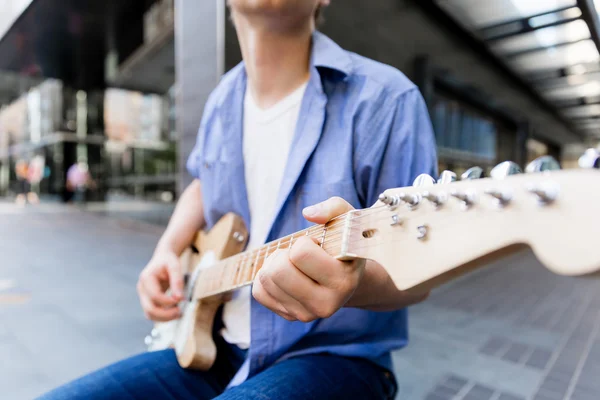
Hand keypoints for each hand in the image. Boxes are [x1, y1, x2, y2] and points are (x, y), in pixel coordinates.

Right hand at [137, 249, 183, 321]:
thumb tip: (179, 298)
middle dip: (165, 314)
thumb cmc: (168, 261)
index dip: (168, 301)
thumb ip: (177, 281)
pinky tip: (174, 312)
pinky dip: (163, 316)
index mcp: (146, 278)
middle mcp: (142, 289)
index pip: (155, 296)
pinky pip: (152, 313)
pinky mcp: (147, 300)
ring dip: (164, 318)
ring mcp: (143, 296)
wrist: (162, 258)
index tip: (181, 299)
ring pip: (149, 314)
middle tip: (180, 312)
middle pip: (149, 309)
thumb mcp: (175, 266)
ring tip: (178, 313)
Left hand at [252, 197, 363, 321]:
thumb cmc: (344, 245)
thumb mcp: (347, 221)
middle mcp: (326, 305)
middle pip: (278, 271)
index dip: (305, 242)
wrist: (349, 278)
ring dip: (275, 263)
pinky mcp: (289, 316)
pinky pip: (258, 292)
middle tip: (299, 254)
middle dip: (284, 254)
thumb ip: (333, 208)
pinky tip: (285, 275)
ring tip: (294, 263)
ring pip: (265, 280)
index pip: (300, 253)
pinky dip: (265, 278)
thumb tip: (308, 213)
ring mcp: (306, 314)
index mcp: (343, 282)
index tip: (318, 245)